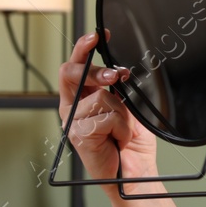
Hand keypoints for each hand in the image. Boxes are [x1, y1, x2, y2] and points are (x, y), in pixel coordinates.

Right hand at [57, 31, 156, 182]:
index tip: (99, 35)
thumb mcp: (125, 107)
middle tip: (116, 76)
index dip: (84, 47)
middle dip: (98, 71)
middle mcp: (72, 107)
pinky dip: (121, 128)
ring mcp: (72, 121)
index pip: (76, 65)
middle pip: (74, 73)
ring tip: (121, 131)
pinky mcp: (78, 134)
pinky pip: (107, 116)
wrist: (133, 171)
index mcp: (81, 97)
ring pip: (102, 97)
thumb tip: (117, 70)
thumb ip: (115, 89)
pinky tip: (117, 140)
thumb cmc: (129, 141)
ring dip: (122, 114)